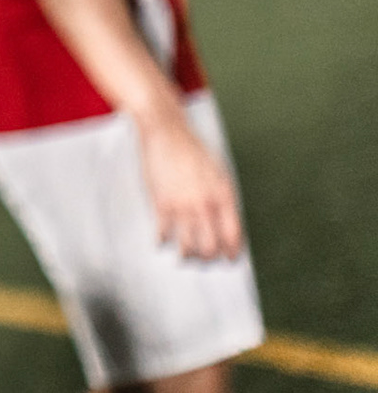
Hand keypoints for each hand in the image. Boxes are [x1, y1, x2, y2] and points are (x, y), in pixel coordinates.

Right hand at [134, 109, 243, 260]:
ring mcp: (181, 205)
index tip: (229, 259)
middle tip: (205, 260)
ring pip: (187, 245)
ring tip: (185, 257)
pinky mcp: (160, 203)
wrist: (166, 133)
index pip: (233, 235)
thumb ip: (223, 198)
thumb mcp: (218, 172)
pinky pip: (163, 232)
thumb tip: (224, 222)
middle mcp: (204, 204)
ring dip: (187, 256)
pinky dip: (162, 241)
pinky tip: (162, 241)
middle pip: (210, 246)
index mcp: (223, 196)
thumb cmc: (194, 150)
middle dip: (209, 258)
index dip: (232, 252)